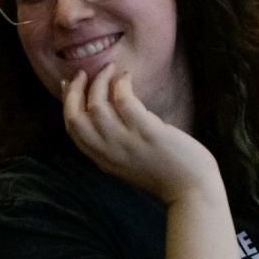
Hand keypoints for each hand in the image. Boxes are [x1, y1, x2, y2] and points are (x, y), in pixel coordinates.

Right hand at [62, 65, 222, 206]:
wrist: (191, 189)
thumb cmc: (165, 172)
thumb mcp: (129, 162)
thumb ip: (114, 144)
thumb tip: (107, 112)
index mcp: (102, 159)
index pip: (72, 129)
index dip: (67, 103)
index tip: (70, 84)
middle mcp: (109, 152)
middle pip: (75, 117)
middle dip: (74, 90)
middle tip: (82, 73)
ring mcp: (126, 142)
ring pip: (97, 106)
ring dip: (99, 81)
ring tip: (109, 69)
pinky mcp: (147, 132)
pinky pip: (124, 101)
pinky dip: (121, 84)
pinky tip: (127, 77)